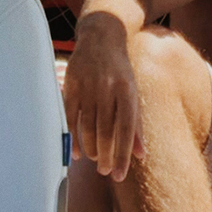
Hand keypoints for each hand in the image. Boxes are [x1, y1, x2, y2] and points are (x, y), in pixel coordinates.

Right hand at [62, 14, 145, 182]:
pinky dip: (72, 137)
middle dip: (105, 155)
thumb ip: (136, 124)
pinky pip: (70, 117)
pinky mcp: (72, 84)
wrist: (102, 36)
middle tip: (105, 171)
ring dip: (90, 148)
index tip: (120, 175)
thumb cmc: (120, 70)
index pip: (126, 129)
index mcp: (127, 91)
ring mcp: (88, 86)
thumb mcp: (133, 92)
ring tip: (95, 160)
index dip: (123, 154)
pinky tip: (76, 152)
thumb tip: (141, 155)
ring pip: (87, 126)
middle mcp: (108, 89)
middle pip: (105, 131)